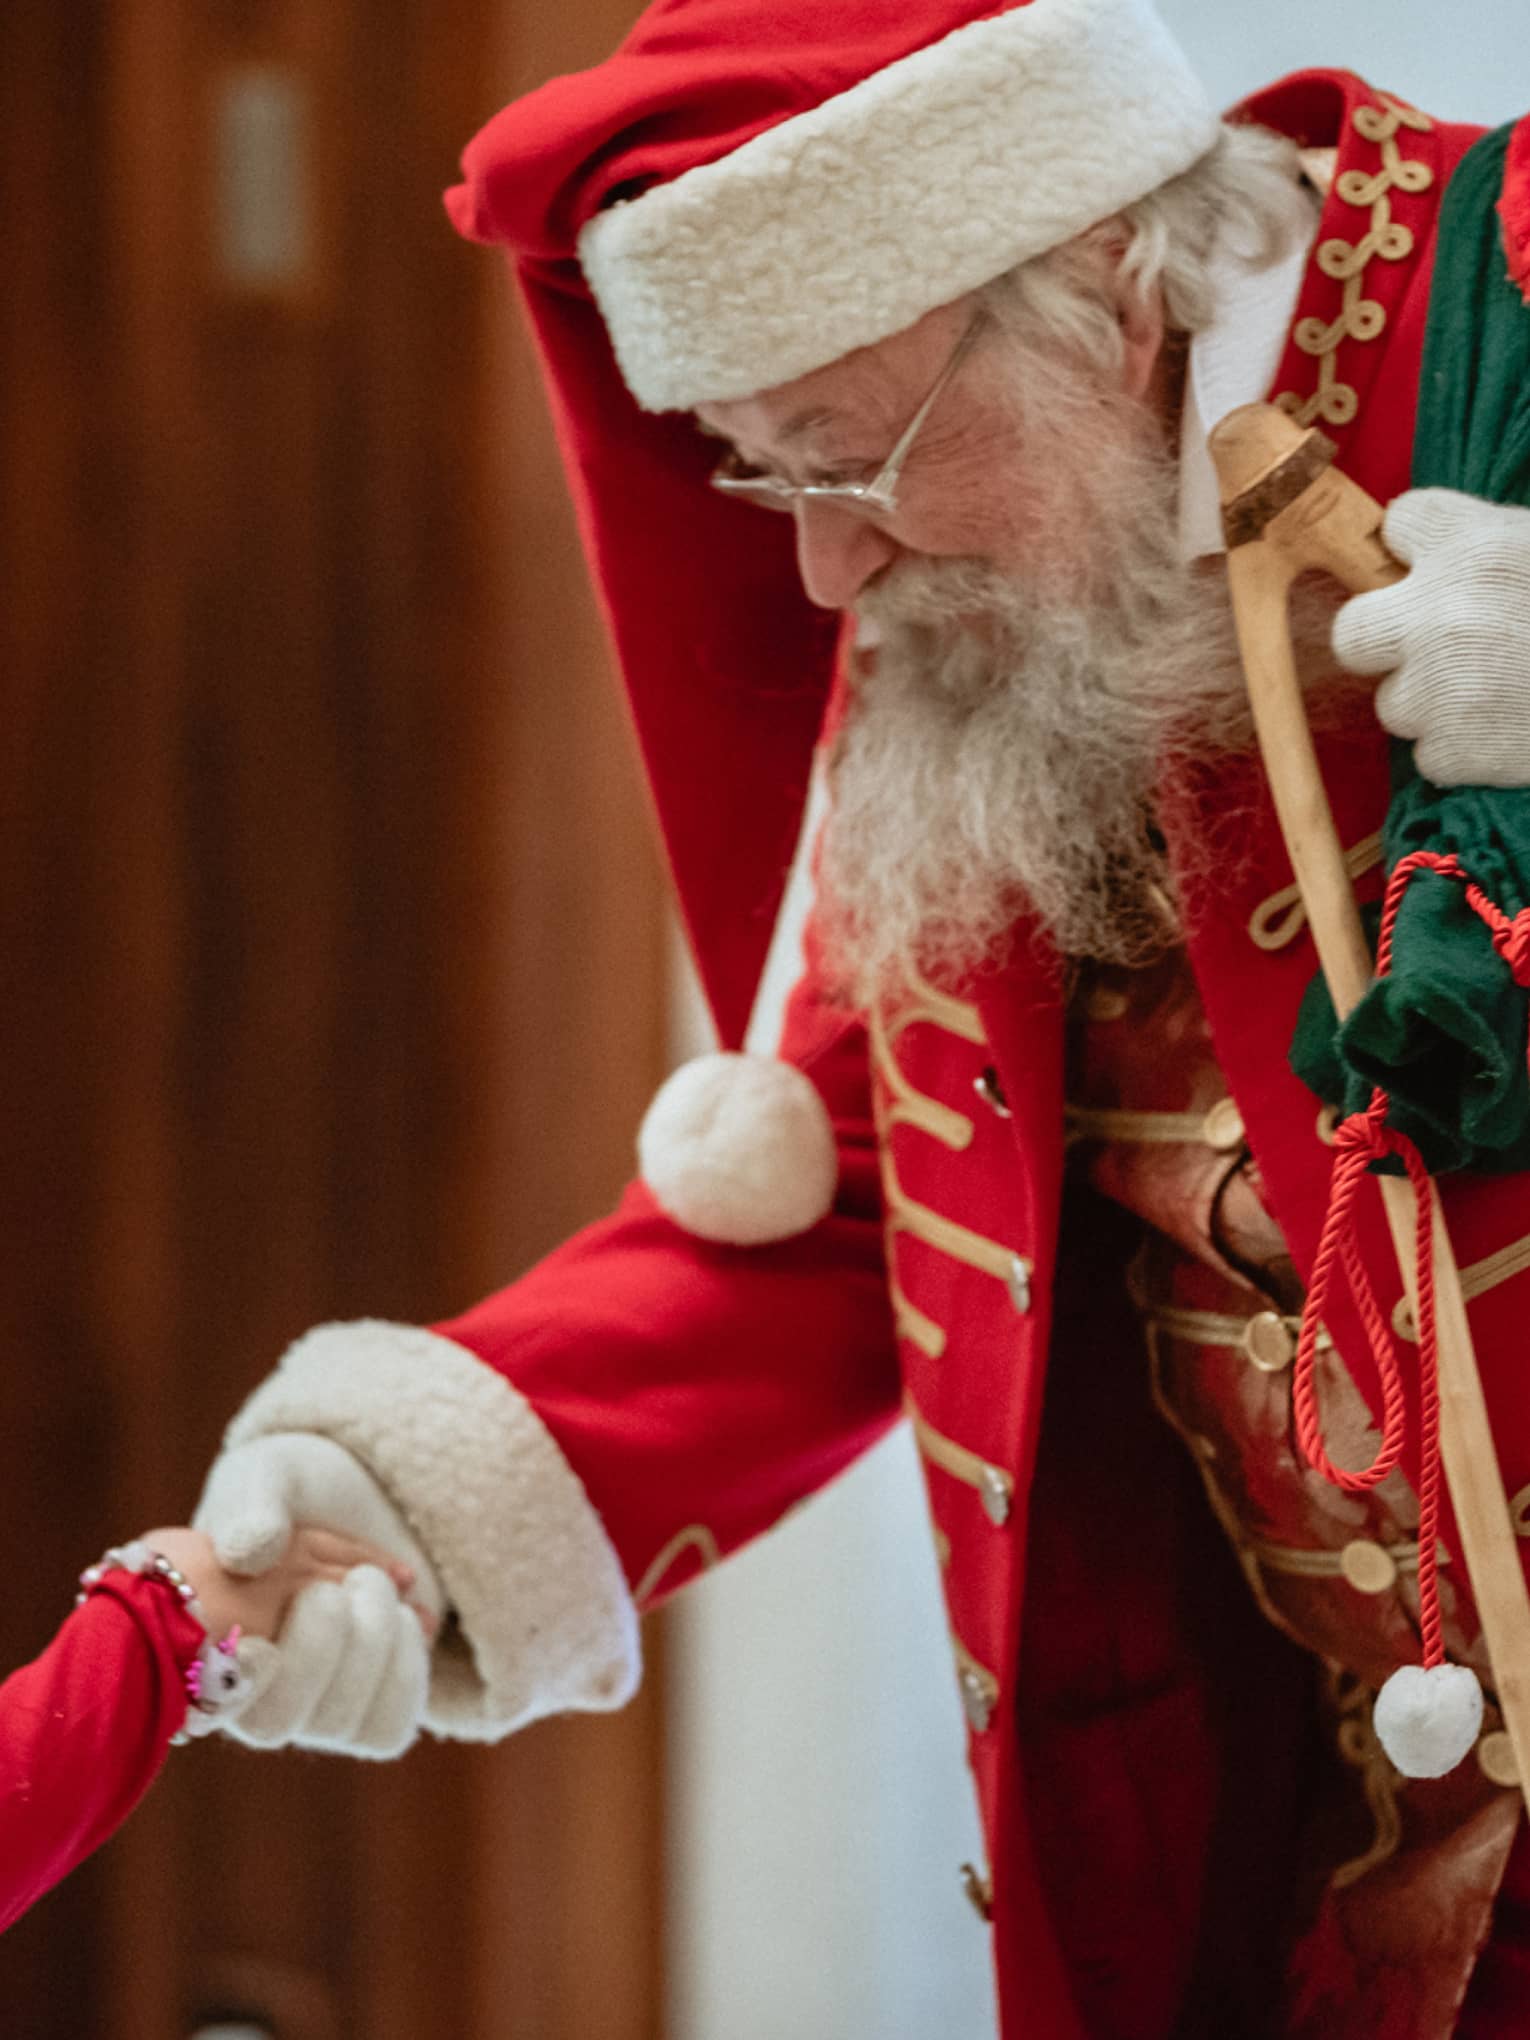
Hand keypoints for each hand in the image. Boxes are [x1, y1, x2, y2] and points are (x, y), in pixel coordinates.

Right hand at [192, 1433, 446, 1756]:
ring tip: (372, 1587)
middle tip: (336, 1588)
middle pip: (278, 1719)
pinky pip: (385, 1727)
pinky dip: (405, 1669)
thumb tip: (251, 1554)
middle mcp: (248, 1692)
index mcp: (196, 1642)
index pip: (210, 1694)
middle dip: (319, 1646)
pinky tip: (416, 1619)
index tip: (261, 1647)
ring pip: (333, 1723)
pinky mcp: (367, 1710)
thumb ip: (251, 1510)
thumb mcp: (264, 1479)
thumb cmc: (295, 1487)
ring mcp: (307, 1708)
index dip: (242, 1683)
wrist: (364, 1487)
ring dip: (366, 1648)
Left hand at [1333, 489, 1529, 786]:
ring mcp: (1438, 687)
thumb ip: (1494, 549)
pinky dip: (1465, 752)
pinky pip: (1429, 755)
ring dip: (1434, 703)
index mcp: (1474, 542)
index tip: (1444, 563)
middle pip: (1352, 630)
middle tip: (1435, 647)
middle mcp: (1439, 611)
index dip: (1423, 546)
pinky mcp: (1451, 751)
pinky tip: (1514, 734)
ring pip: (1393, 702)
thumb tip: (1433, 560)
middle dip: (1388, 639)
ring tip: (1503, 694)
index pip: (1400, 522)